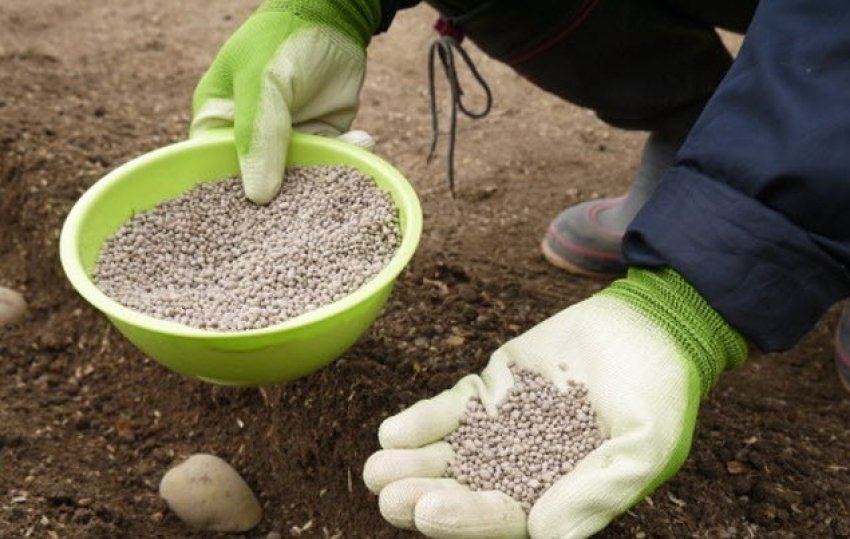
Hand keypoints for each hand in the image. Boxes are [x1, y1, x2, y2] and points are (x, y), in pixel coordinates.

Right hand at [190, 1, 380, 202]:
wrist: (334, 15)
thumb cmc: (281, 39)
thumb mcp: (263, 83)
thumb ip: (257, 135)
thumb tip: (257, 196)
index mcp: (217, 121)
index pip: (212, 172)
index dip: (228, 201)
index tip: (252, 220)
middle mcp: (248, 138)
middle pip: (257, 185)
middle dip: (281, 201)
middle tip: (305, 213)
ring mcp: (286, 142)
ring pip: (299, 180)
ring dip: (323, 180)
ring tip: (345, 174)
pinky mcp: (320, 140)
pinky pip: (331, 164)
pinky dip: (348, 158)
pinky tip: (364, 141)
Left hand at [363, 268, 746, 537]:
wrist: (651, 325)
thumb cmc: (659, 393)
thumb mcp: (644, 448)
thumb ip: (597, 491)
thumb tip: (544, 534)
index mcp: (559, 497)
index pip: (506, 518)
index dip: (469, 518)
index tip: (432, 510)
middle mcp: (524, 470)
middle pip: (467, 492)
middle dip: (427, 498)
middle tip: (391, 497)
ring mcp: (502, 431)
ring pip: (450, 456)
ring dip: (413, 465)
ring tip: (376, 470)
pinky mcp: (491, 392)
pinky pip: (451, 410)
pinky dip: (423, 421)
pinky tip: (391, 433)